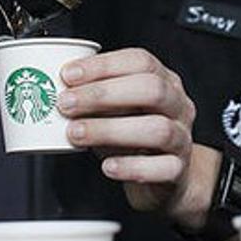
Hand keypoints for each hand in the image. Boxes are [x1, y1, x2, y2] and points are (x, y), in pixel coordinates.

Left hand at [59, 48, 216, 227]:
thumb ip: (95, 99)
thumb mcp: (115, 111)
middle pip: (152, 89)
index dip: (103, 66)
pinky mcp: (179, 170)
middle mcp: (179, 106)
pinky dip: (132, 167)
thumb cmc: (133, 138)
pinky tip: (108, 166)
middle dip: (103, 94)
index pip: (141, 61)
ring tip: (76, 133)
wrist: (164, 179)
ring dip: (110, 129)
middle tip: (66, 103)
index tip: (68, 75)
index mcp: (165, 81)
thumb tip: (57, 89)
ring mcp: (183, 138)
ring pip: (158, 129)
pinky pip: (162, 168)